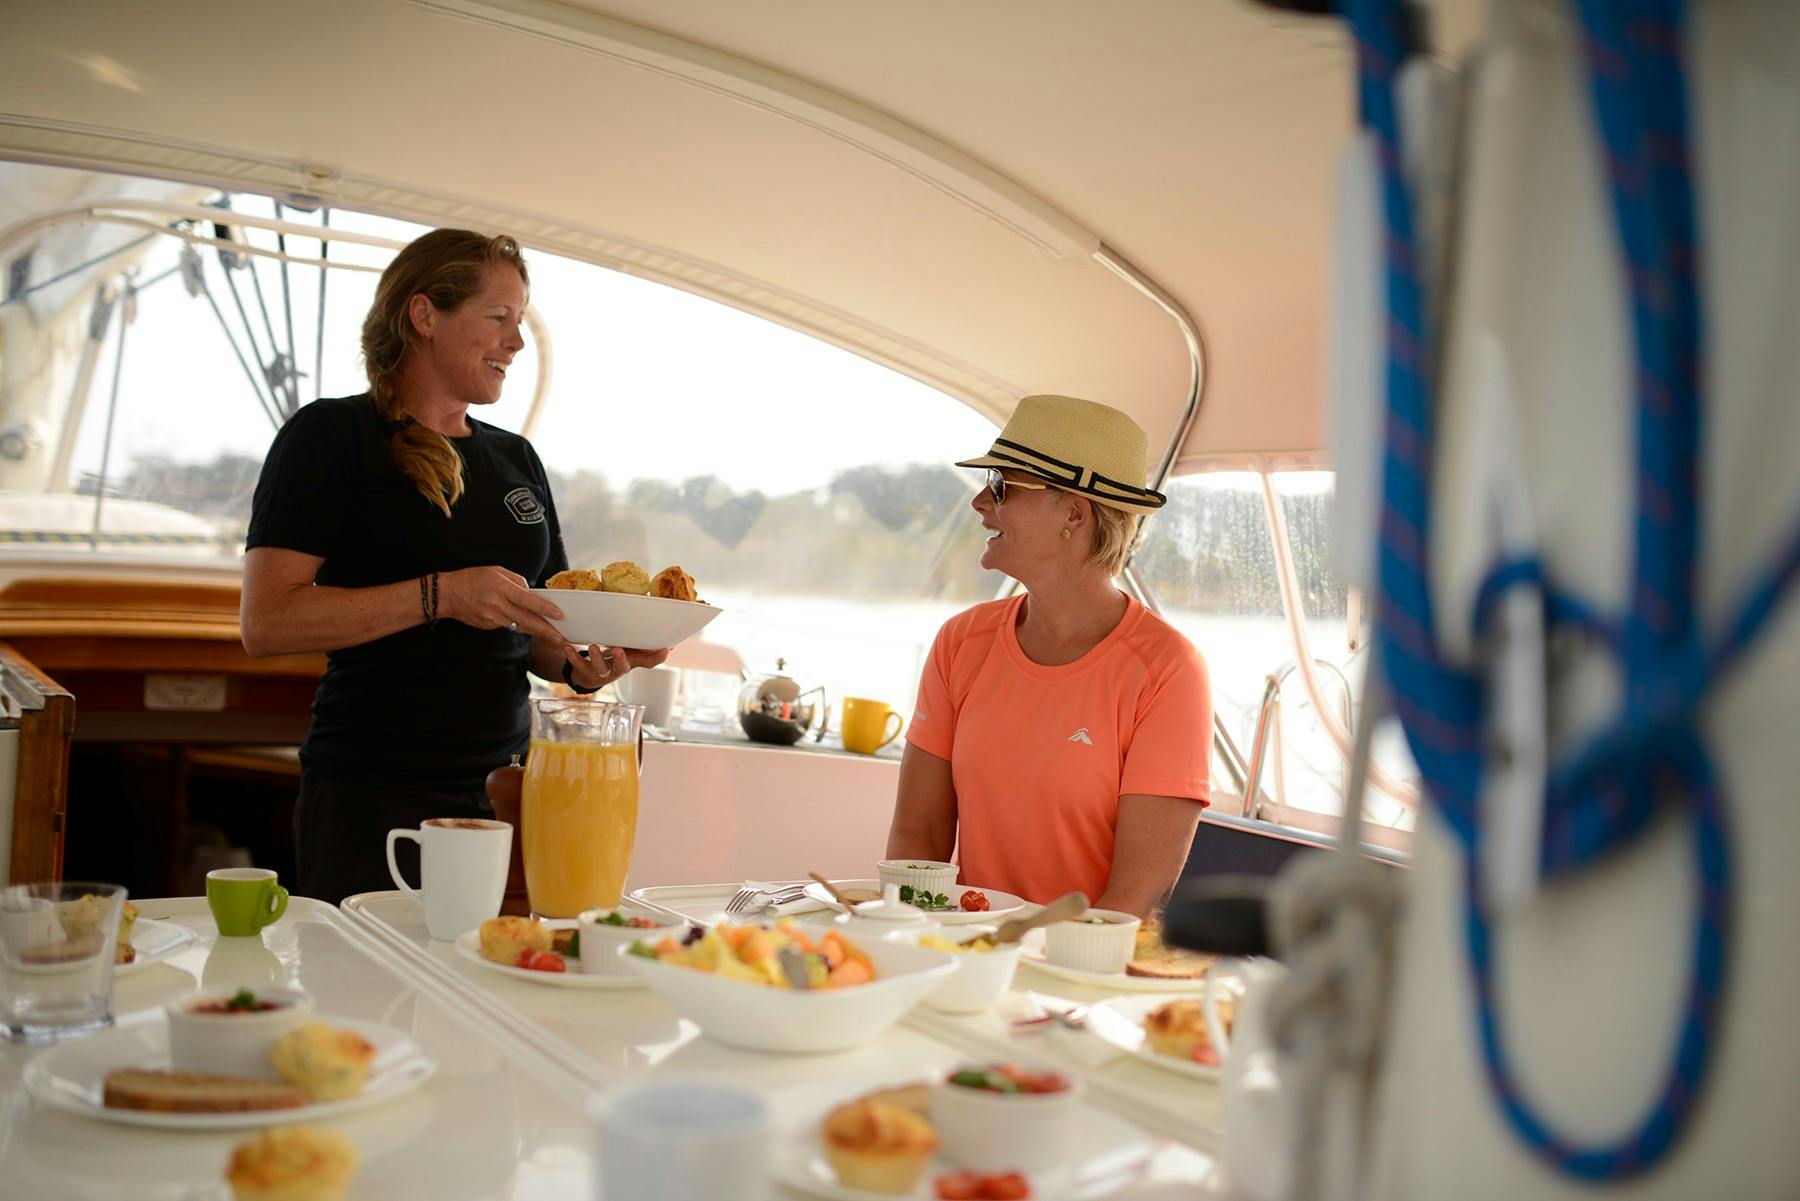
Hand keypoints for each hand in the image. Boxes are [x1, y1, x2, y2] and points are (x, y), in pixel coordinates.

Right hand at [437, 566, 564, 639]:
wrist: (447, 594)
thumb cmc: (473, 578)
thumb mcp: (496, 571)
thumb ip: (517, 581)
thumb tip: (532, 593)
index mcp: (500, 588)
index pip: (527, 600)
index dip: (544, 609)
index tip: (559, 615)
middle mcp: (496, 605)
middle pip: (526, 619)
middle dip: (546, 630)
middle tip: (561, 639)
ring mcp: (491, 618)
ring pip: (519, 625)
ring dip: (535, 629)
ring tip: (551, 634)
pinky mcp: (488, 626)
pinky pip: (507, 625)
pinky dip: (516, 622)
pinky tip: (521, 620)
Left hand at [561, 643, 672, 690]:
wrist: (590, 675)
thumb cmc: (614, 661)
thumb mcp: (631, 658)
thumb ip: (648, 653)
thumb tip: (670, 646)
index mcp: (629, 664)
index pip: (646, 661)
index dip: (653, 658)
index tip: (663, 649)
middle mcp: (616, 671)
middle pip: (621, 667)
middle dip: (620, 659)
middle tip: (619, 649)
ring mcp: (599, 673)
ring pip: (598, 668)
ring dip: (595, 657)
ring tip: (592, 646)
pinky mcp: (583, 672)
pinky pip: (577, 665)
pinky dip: (572, 656)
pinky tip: (566, 646)